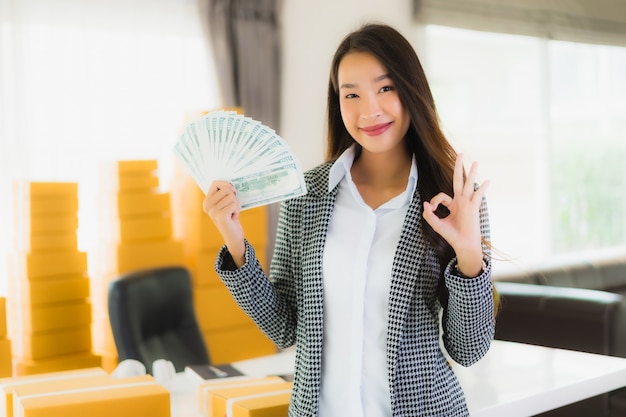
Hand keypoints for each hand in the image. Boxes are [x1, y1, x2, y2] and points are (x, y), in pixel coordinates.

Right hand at [203, 181, 244, 266]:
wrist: (233, 236)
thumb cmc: (231, 218)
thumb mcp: (226, 203)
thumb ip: (225, 193)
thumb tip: (231, 182)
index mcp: (207, 201)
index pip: (215, 183)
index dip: (226, 185)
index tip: (232, 192)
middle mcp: (207, 205)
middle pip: (226, 189)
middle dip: (234, 197)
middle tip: (232, 208)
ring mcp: (212, 211)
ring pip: (231, 197)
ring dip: (236, 205)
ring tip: (232, 213)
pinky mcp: (220, 216)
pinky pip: (234, 204)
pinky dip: (237, 210)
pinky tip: (233, 217)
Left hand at [422, 154, 488, 276]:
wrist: (463, 245)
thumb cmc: (452, 236)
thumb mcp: (437, 224)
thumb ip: (429, 214)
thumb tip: (425, 203)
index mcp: (452, 204)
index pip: (442, 195)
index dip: (434, 200)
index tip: (432, 209)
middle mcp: (461, 201)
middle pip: (459, 180)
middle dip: (458, 167)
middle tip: (460, 154)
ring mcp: (468, 203)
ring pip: (469, 184)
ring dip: (471, 173)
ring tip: (474, 162)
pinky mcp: (473, 208)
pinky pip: (478, 196)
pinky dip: (482, 189)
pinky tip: (487, 181)